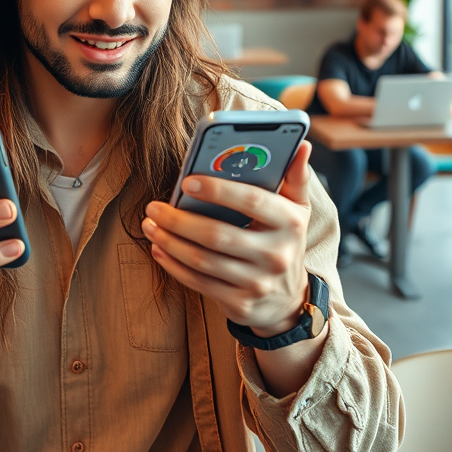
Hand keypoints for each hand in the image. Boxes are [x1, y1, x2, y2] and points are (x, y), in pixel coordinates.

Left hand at [143, 142, 313, 337]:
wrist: (288, 301)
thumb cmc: (284, 242)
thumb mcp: (297, 210)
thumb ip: (295, 177)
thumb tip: (302, 146)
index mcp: (290, 223)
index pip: (252, 201)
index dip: (218, 190)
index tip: (187, 181)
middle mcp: (276, 255)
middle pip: (217, 235)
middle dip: (179, 220)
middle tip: (153, 207)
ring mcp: (257, 283)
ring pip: (202, 261)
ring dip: (169, 241)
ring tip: (150, 225)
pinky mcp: (239, 304)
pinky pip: (198, 282)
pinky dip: (173, 265)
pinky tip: (158, 249)